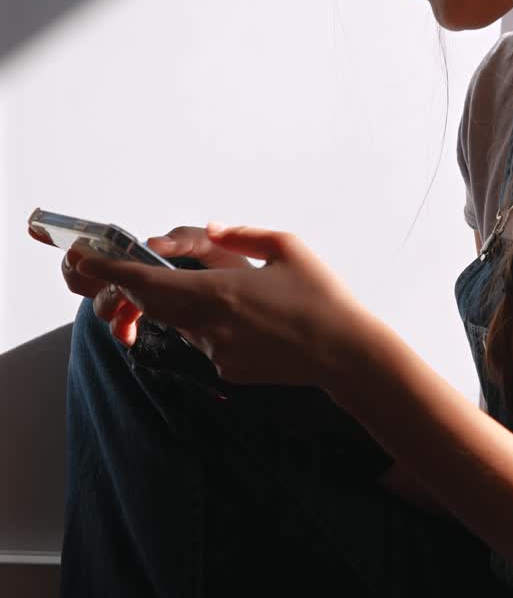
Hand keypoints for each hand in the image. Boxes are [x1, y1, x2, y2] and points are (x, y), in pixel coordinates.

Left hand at [74, 223, 365, 386]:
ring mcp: (215, 351)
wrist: (343, 352)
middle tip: (129, 270)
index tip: (82, 259)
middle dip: (134, 288)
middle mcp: (208, 324)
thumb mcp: (286, 247)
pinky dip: (209, 324)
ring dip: (181, 303)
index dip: (108, 271)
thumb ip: (240, 235)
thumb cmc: (321, 296)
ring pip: (178, 322)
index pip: (146, 282)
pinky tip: (250, 320)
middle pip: (151, 304)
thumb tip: (212, 228)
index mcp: (217, 290)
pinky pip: (203, 341)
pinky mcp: (226, 370)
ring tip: (225, 292)